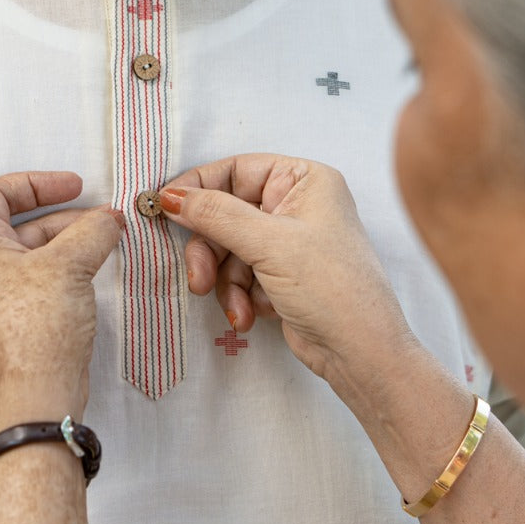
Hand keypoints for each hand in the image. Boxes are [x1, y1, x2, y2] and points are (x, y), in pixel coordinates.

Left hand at [0, 171, 122, 427]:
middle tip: (100, 218)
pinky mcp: (2, 324)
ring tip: (104, 243)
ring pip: (25, 255)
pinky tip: (89, 273)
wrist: (34, 400)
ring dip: (64, 243)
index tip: (74, 186)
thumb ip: (92, 231)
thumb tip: (108, 219)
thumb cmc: (37, 330)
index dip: (35, 183)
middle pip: (12, 224)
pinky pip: (28, 283)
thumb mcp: (70, 265)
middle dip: (61, 216)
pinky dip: (58, 270)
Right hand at [160, 154, 417, 409]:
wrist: (361, 353)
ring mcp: (288, 242)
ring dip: (225, 281)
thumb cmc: (332, 287)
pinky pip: (240, 275)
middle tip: (199, 278)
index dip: (198, 189)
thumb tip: (169, 195)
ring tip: (236, 307)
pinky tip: (251, 316)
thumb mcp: (269, 244)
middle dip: (210, 251)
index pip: (235, 170)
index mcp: (304, 180)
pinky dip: (239, 296)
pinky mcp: (281, 275)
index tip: (163, 209)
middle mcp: (296, 205)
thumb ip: (215, 215)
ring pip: (227, 249)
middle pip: (224, 213)